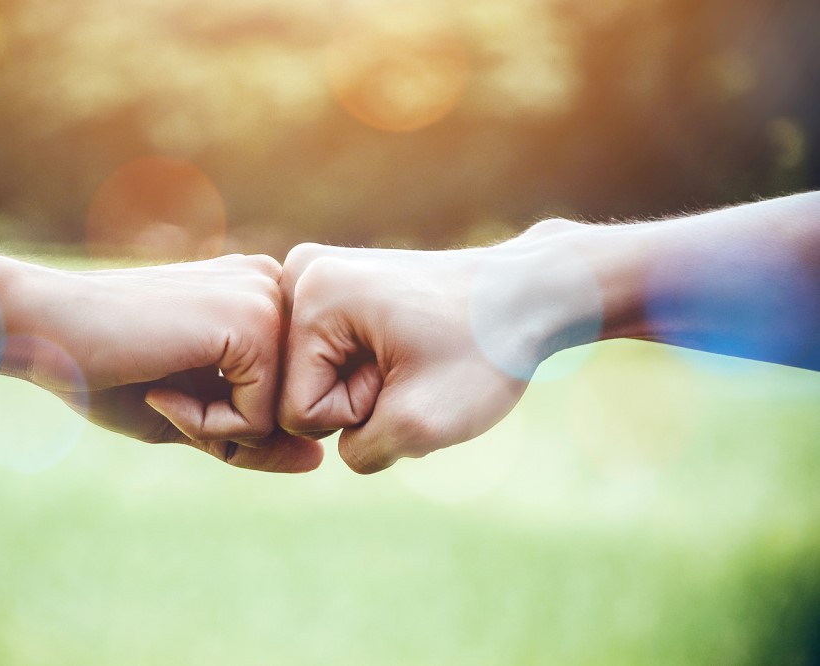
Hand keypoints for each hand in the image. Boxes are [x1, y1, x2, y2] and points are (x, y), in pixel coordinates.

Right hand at [12, 254, 322, 472]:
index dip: (231, 423)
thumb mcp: (193, 416)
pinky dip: (210, 425)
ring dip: (218, 428)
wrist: (44, 328)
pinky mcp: (254, 322)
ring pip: (286, 417)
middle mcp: (275, 289)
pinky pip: (265, 416)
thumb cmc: (109, 370)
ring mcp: (268, 301)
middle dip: (231, 428)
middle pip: (295, 408)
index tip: (173, 393)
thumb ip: (255, 438)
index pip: (289, 397)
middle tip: (165, 396)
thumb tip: (319, 461)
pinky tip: (162, 391)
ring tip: (163, 391)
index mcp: (264, 298)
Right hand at [279, 224, 593, 472]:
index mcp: (310, 293)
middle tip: (414, 366)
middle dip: (359, 399)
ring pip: (316, 378)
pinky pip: (329, 358)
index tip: (408, 373)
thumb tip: (335, 443)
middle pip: (300, 391)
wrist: (531, 295)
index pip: (298, 410)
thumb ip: (357, 452)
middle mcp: (300, 273)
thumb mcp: (420, 425)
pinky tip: (408, 347)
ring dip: (366, 387)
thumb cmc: (483, 351)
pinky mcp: (335, 285)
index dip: (359, 414)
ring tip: (414, 356)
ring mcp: (316, 275)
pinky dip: (369, 368)